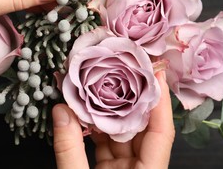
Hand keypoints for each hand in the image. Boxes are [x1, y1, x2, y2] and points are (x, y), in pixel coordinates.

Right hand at [52, 74, 174, 168]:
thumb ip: (70, 151)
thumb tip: (61, 111)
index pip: (161, 132)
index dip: (160, 101)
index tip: (155, 72)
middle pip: (144, 128)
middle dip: (133, 99)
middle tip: (125, 70)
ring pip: (125, 135)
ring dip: (112, 113)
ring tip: (102, 86)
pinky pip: (111, 145)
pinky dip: (100, 129)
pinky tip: (88, 113)